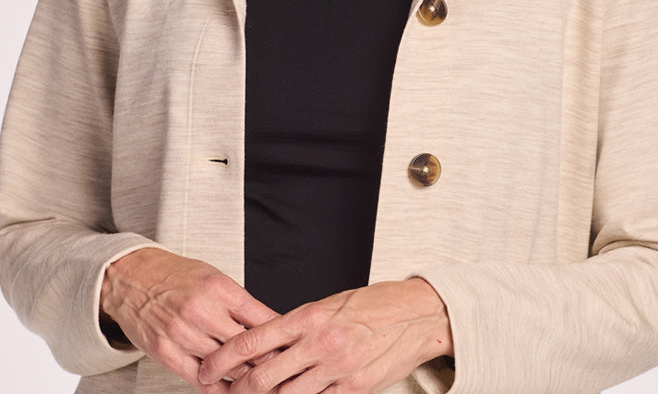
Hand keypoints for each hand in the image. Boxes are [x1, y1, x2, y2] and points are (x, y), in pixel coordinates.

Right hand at [100, 248, 277, 392]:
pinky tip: (229, 388)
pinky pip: (199, 380)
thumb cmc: (176, 275)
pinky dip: (217, 387)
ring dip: (244, 378)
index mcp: (219, 288)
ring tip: (260, 383)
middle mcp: (202, 310)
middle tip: (281, 370)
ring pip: (225, 367)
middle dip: (267, 361)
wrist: (132, 277)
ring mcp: (182, 334)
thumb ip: (238, 302)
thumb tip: (269, 325)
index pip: (260, 318)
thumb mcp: (213, 277)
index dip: (279, 337)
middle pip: (246, 348)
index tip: (291, 346)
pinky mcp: (166, 352)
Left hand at [198, 278, 452, 393]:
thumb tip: (266, 343)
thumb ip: (299, 326)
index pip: (254, 339)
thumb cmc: (373, 305)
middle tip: (226, 392)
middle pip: (264, 376)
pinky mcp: (354, 389)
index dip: (225, 358)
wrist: (417, 315)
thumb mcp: (330, 305)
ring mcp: (338, 369)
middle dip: (239, 390)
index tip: (208, 367)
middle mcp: (320, 342)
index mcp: (309, 315)